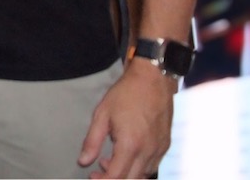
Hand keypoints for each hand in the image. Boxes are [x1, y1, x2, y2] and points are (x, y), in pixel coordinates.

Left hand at [78, 60, 177, 177]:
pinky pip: (152, 166)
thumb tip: (83, 161)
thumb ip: (92, 141)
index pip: (116, 176)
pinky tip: (126, 154)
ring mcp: (159, 149)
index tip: (91, 176)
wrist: (153, 80)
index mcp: (130, 144)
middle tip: (98, 170)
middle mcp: (148, 151)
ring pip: (143, 175)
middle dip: (113, 179)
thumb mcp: (102, 115)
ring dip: (126, 174)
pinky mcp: (165, 145)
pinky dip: (138, 167)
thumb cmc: (125, 95)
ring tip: (109, 159)